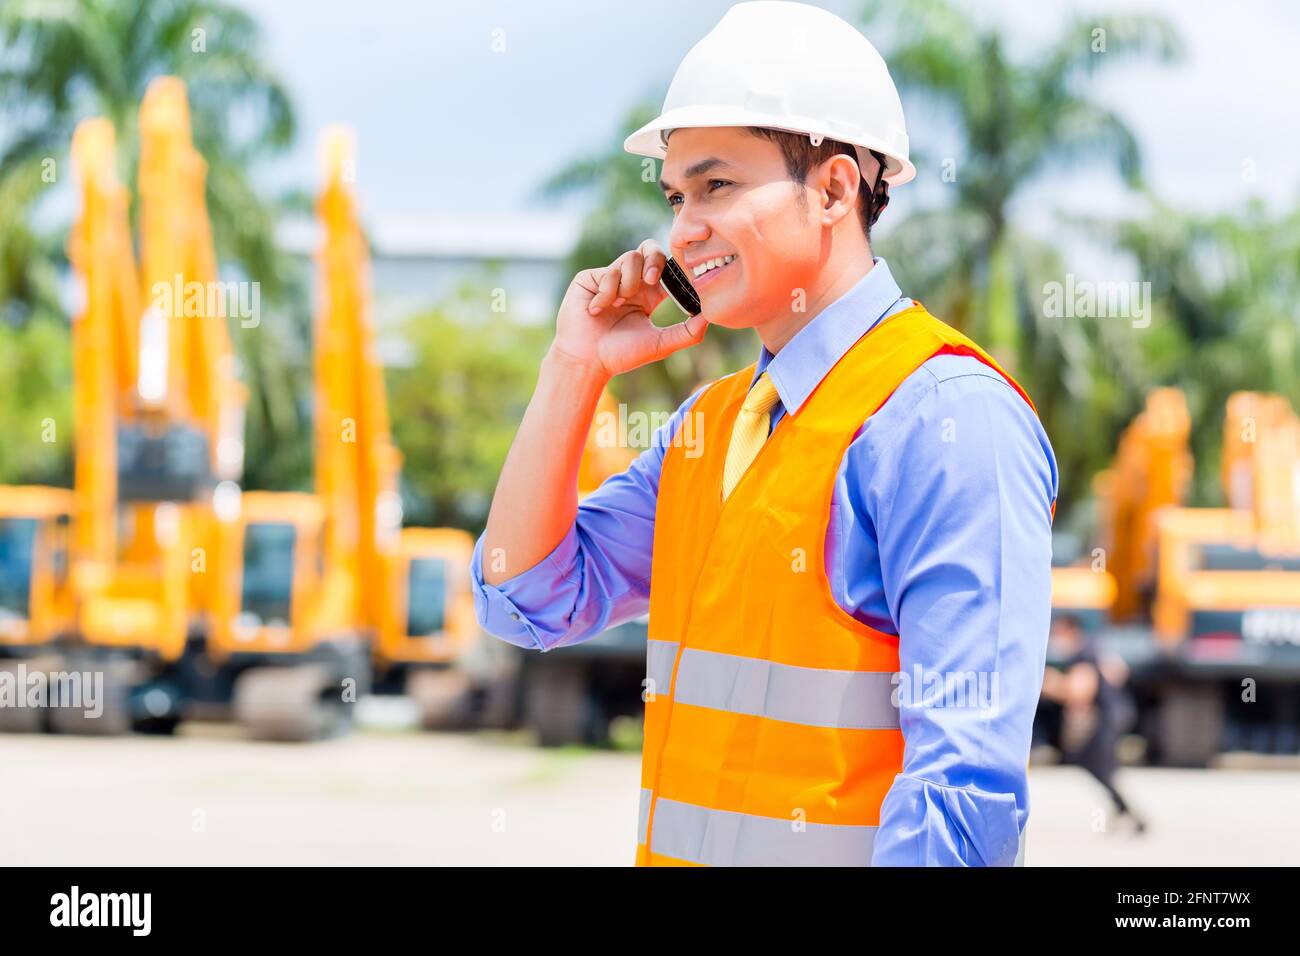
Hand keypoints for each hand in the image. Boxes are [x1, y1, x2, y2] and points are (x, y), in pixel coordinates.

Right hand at [552, 239, 706, 378]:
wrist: (588, 360)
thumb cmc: (622, 355)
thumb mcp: (661, 343)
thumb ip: (688, 332)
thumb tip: (712, 316)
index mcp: (648, 295)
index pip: (666, 269)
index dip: (674, 268)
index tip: (680, 278)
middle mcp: (630, 283)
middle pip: (650, 250)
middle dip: (655, 261)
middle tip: (653, 281)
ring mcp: (610, 278)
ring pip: (631, 258)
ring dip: (630, 282)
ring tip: (620, 304)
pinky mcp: (591, 278)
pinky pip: (609, 271)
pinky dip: (608, 292)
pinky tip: (599, 310)